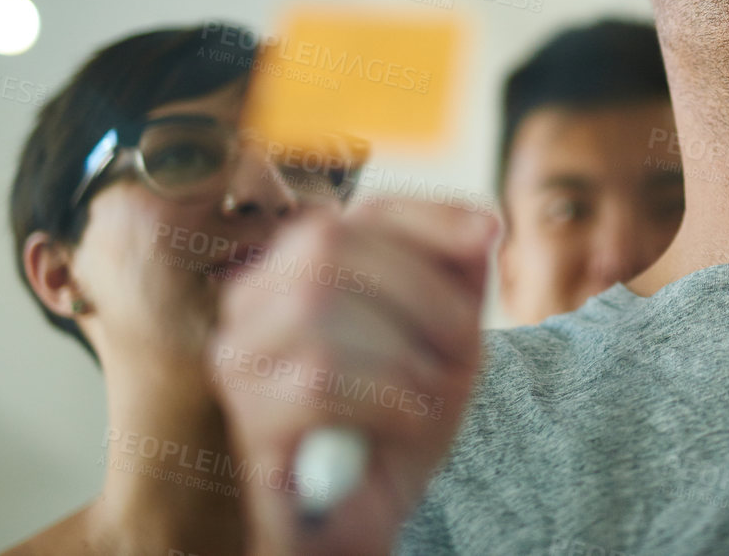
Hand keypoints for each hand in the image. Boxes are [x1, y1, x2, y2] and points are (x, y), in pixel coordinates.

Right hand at [208, 199, 496, 554]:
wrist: (365, 517)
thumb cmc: (402, 418)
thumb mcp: (448, 338)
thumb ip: (462, 275)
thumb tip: (484, 225)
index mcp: (303, 263)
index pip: (364, 210)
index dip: (430, 216)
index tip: (489, 236)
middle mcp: (254, 297)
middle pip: (330, 245)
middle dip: (421, 291)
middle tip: (465, 348)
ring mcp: (239, 356)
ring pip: (315, 306)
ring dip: (404, 351)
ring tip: (435, 393)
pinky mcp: (244, 416)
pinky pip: (314, 381)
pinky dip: (384, 398)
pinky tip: (407, 422)